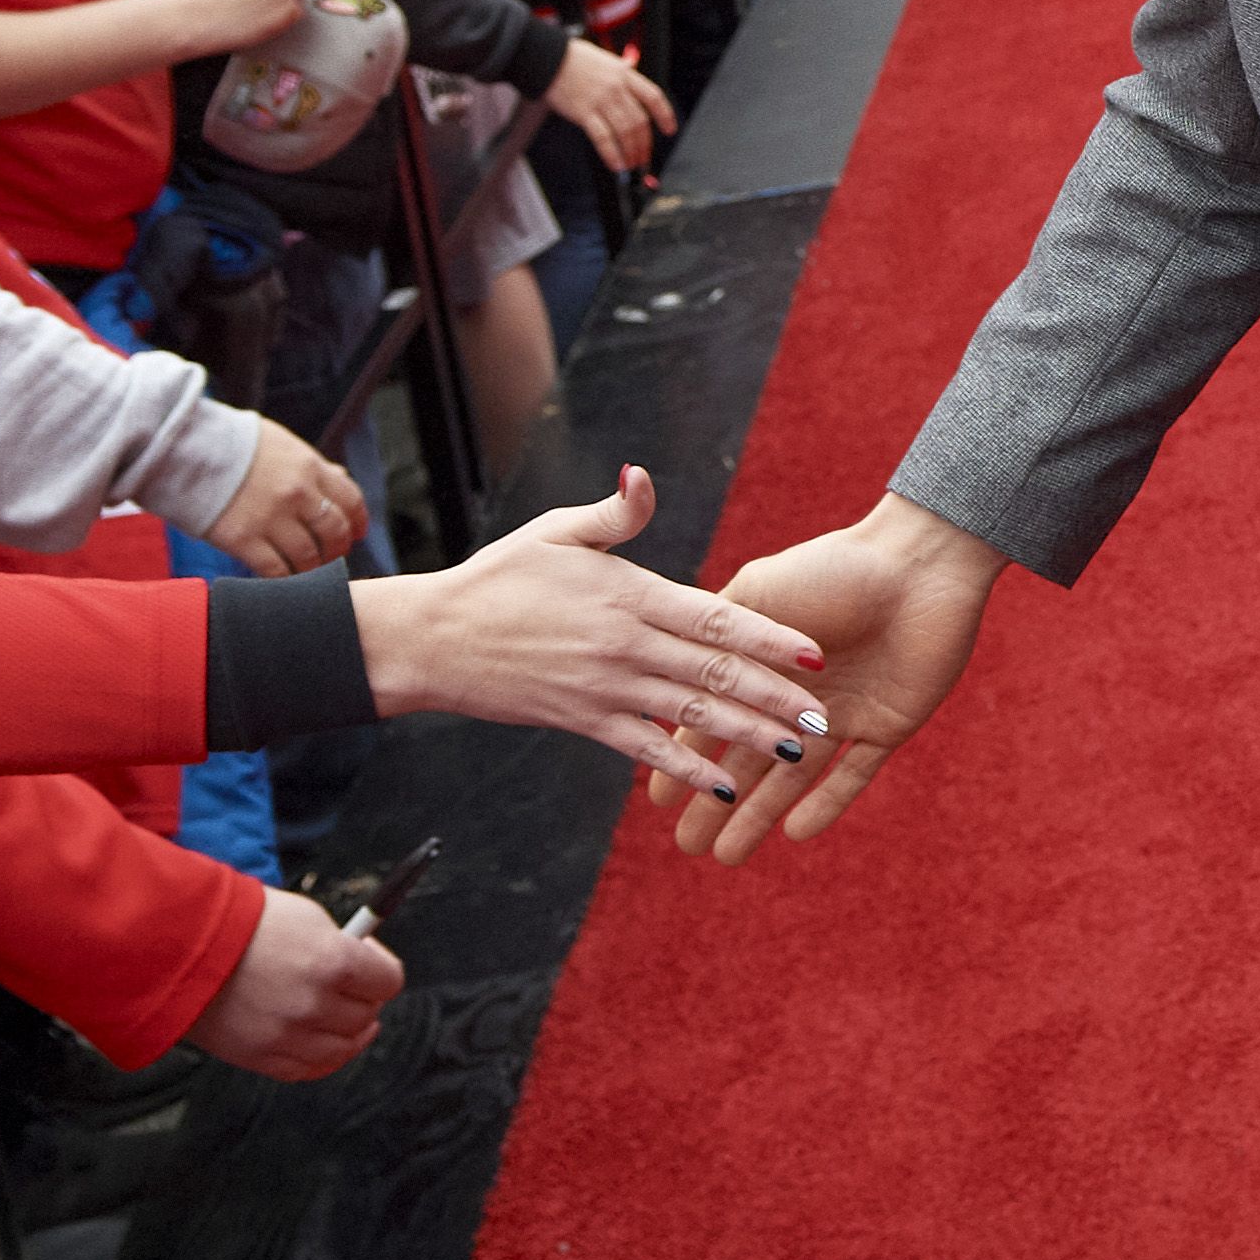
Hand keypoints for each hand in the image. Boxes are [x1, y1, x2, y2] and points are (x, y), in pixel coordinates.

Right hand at [186, 882, 402, 1079]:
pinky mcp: (260, 1058)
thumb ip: (342, 947)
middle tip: (349, 987)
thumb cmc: (241, 923)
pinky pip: (307, 1070)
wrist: (179, 946)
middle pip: (365, 1016)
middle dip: (362, 999)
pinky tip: (322, 1042)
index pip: (389, 981)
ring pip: (342, 1049)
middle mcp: (314, 1003)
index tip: (371, 963)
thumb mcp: (306, 917)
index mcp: (333, 961)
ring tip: (341, 1018)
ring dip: (347, 1033)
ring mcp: (286, 1035)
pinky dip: (321, 1059)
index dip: (382, 971)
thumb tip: (365, 964)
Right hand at [197, 417, 366, 576]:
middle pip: (334, 532)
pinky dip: (284, 580)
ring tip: (307, 570)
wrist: (182, 448)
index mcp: (309, 466)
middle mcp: (296, 493)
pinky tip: (281, 579)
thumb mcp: (280, 444)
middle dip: (338, 549)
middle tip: (332, 556)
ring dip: (312, 569)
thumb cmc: (231, 444)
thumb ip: (311, 464)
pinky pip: (275, 570)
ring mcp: (270, 518)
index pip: (351, 499)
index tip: (356, 534)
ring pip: (308, 556)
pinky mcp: (242, 539)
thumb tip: (341, 477)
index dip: (358, 521)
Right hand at [346, 465, 831, 804]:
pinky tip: (725, 785)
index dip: (769, 636)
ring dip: (748, 735)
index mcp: (630, 595)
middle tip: (826, 716)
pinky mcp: (583, 721)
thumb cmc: (499, 577)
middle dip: (776, 696)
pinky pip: (645, 750)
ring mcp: (606, 688)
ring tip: (799, 750)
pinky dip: (686, 768)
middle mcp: (626, 645)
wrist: (433, 639)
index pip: (715, 616)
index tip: (814, 652)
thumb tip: (643, 475)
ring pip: (692, 715)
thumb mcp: (556, 532)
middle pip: (716, 673)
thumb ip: (615, 513)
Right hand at [542, 37, 673, 174]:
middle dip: (644, 143)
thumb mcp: (605, 60)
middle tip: (644, 156)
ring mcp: (600, 100)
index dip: (665, 116)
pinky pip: (603, 138)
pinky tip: (616, 165)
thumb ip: (620, 72)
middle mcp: (617, 88)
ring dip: (631, 152)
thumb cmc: (574, 58)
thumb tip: (631, 75)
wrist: (547, 57)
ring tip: (631, 163)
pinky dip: (612, 154)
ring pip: (625, 132)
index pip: (653, 97)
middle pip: (640, 120)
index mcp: (625, 74)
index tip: (669, 130)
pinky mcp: (583, 112)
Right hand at [671, 493, 1009, 862]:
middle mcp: (802, 694)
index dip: (685, 759)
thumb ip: (720, 638)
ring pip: (795, 776)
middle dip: (716, 803)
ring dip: (761, 816)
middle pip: (751, 757)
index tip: (654, 801)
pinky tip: (793, 834)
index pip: (716, 720)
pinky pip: (854, 776)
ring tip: (725, 857)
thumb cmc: (834, 567)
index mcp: (767, 661)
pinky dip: (826, 805)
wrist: (917, 561)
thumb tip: (667, 673)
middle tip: (684, 847)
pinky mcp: (888, 725)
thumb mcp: (762, 596)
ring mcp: (845, 712)